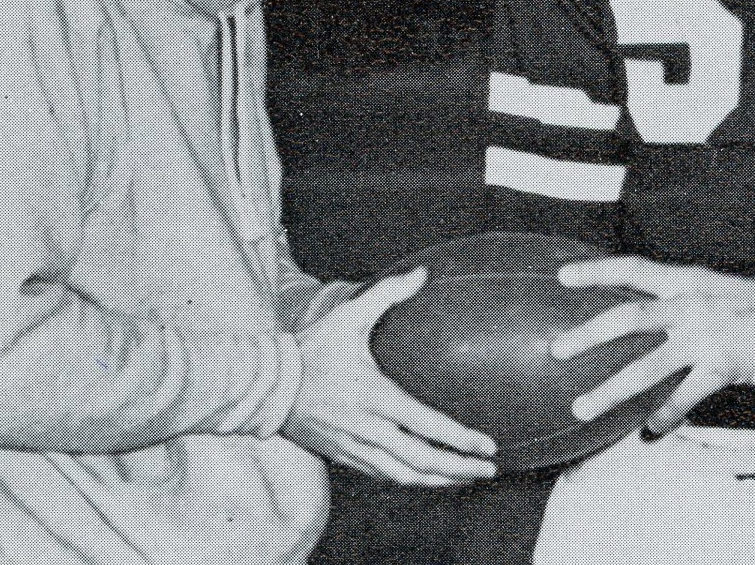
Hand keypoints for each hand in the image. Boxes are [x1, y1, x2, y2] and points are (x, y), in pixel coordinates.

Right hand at [284, 267, 496, 485]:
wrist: (266, 386)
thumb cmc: (311, 349)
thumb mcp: (348, 316)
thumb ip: (386, 293)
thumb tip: (422, 273)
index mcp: (372, 395)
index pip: (424, 424)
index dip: (459, 439)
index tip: (487, 446)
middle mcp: (366, 428)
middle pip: (421, 461)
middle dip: (459, 469)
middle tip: (488, 469)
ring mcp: (354, 447)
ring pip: (404, 476)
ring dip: (439, 480)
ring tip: (466, 477)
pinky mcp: (344, 457)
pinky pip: (385, 476)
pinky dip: (412, 480)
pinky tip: (429, 476)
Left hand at [553, 255, 754, 438]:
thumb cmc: (753, 306)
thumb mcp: (712, 288)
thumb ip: (677, 297)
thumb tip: (641, 312)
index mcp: (685, 280)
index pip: (632, 269)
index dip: (596, 270)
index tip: (561, 276)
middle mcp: (689, 304)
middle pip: (629, 317)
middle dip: (589, 335)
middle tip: (556, 350)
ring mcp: (706, 335)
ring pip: (648, 365)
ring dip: (612, 388)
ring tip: (583, 406)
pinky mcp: (724, 366)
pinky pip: (686, 395)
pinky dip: (666, 414)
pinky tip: (650, 431)